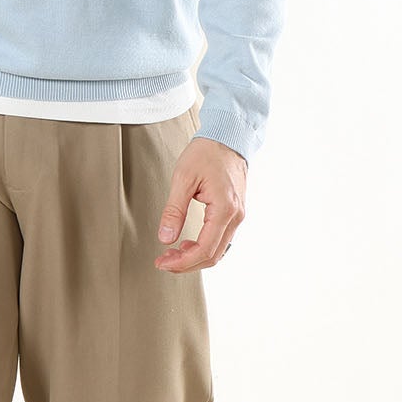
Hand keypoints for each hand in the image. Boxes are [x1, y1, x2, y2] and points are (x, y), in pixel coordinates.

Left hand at [154, 138, 246, 272]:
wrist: (227, 137)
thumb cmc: (206, 153)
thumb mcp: (183, 178)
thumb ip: (174, 211)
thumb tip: (166, 238)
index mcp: (225, 209)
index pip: (205, 249)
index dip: (182, 261)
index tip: (163, 262)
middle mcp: (236, 216)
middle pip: (213, 255)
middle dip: (187, 263)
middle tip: (164, 261)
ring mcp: (238, 215)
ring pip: (219, 250)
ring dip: (195, 257)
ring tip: (172, 253)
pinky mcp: (235, 212)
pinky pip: (222, 239)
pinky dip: (205, 247)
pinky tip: (189, 243)